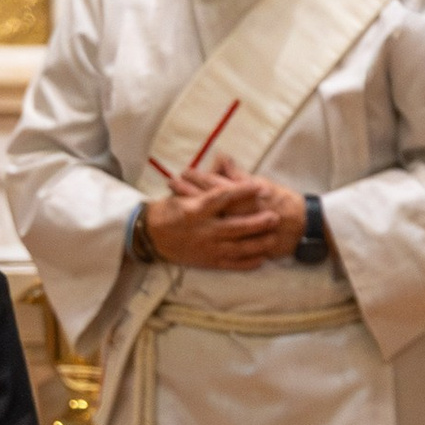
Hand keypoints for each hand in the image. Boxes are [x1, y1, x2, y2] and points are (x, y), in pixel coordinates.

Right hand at [143, 157, 295, 269]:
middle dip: (257, 222)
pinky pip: (230, 264)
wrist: (150, 236)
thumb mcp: (182, 194)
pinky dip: (246, 262)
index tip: (258, 187)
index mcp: (196, 210)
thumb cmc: (168, 212)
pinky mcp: (207, 261)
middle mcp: (203, 229)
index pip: (223, 197)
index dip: (242, 192)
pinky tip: (260, 259)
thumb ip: (206, 182)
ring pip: (237, 247)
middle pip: (236, 225)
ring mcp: (206, 247)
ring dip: (257, 243)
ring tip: (273, 238)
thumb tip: (224, 160)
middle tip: (274, 217)